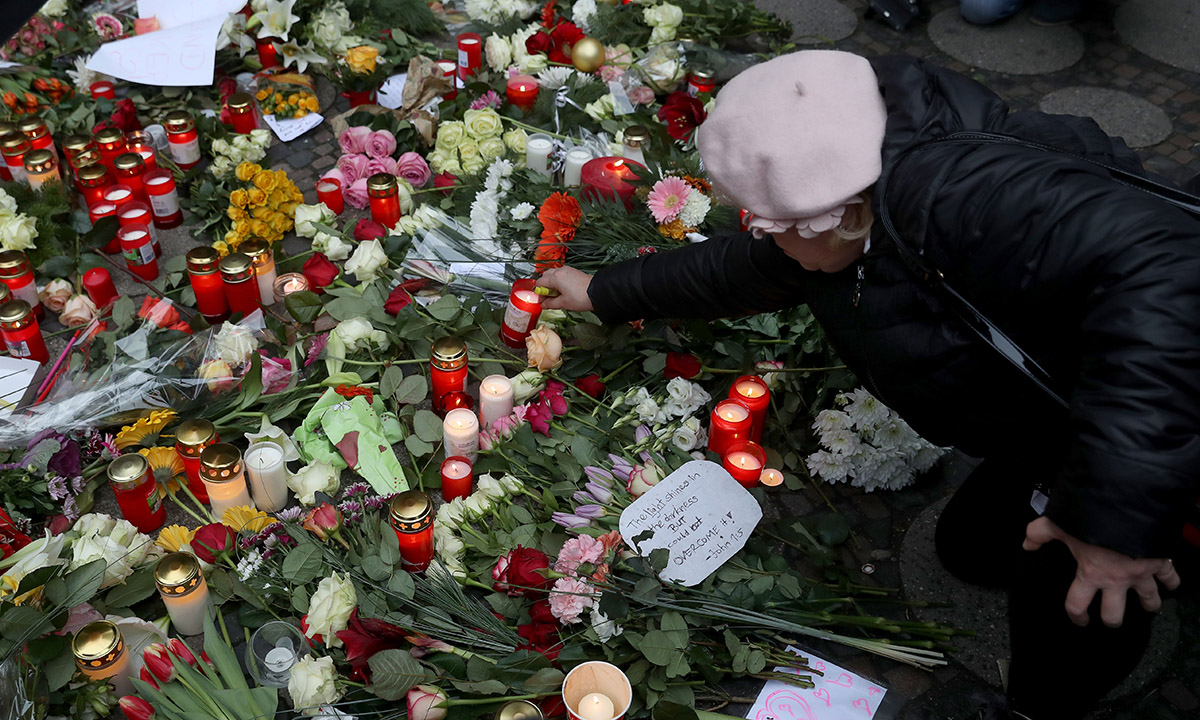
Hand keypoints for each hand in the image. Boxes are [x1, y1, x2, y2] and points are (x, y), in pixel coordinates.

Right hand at [536, 267, 593, 311]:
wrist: (598, 292)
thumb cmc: (582, 297)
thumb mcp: (563, 303)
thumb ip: (550, 303)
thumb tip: (543, 304)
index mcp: (555, 278)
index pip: (539, 283)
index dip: (539, 293)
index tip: (542, 301)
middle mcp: (560, 271)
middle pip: (545, 277)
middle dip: (544, 287)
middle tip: (548, 298)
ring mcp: (567, 270)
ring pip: (553, 275)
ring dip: (551, 284)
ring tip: (557, 295)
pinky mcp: (573, 272)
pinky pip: (561, 275)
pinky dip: (558, 282)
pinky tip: (563, 291)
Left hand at [1023, 516, 1180, 627]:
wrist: (1127, 504)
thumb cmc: (1091, 516)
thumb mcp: (1060, 523)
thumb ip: (1040, 533)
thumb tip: (1027, 544)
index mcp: (1090, 573)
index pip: (1077, 604)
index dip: (1076, 616)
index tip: (1080, 619)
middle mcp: (1116, 579)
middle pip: (1114, 614)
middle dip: (1112, 619)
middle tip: (1111, 618)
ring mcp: (1141, 573)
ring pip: (1149, 600)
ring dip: (1148, 605)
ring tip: (1147, 606)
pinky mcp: (1160, 562)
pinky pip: (1171, 577)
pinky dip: (1173, 581)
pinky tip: (1171, 585)